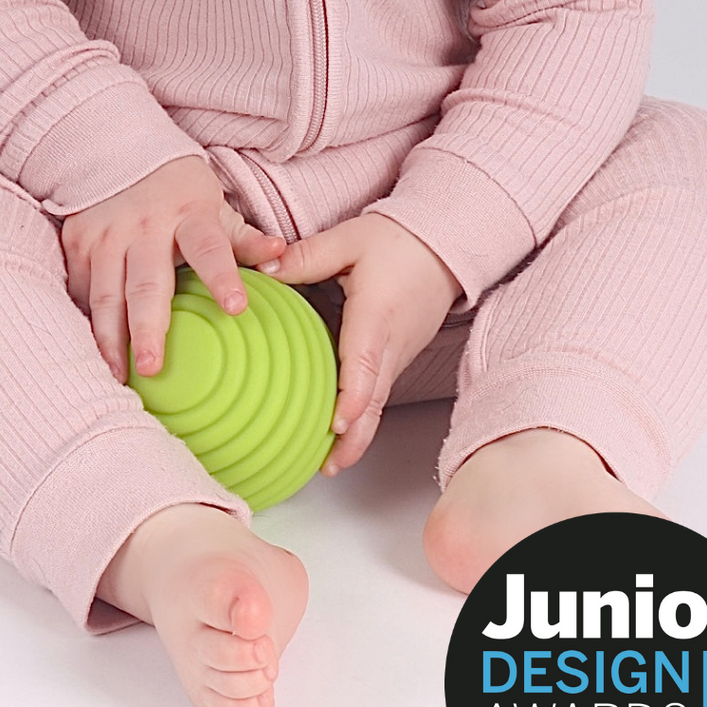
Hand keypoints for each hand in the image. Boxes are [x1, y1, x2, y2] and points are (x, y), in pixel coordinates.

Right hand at [61, 155, 285, 382]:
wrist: (116, 149)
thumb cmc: (180, 193)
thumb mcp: (216, 208)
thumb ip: (245, 239)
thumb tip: (280, 255)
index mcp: (189, 216)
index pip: (210, 250)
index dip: (223, 278)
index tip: (237, 308)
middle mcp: (144, 226)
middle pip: (146, 285)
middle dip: (148, 327)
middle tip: (153, 367)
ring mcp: (105, 235)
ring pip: (105, 295)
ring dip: (110, 339)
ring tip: (120, 375)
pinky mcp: (76, 243)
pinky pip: (79, 292)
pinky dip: (86, 324)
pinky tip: (94, 355)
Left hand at [258, 213, 462, 473]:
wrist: (444, 246)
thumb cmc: (398, 242)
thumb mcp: (349, 239)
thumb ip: (306, 256)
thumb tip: (262, 267)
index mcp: (377, 315)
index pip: (365, 363)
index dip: (352, 397)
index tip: (336, 424)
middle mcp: (391, 344)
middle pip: (375, 400)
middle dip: (354, 438)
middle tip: (328, 467)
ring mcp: (397, 355)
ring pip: (377, 403)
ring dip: (357, 435)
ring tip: (328, 464)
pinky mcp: (396, 358)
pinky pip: (378, 393)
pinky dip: (362, 417)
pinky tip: (339, 434)